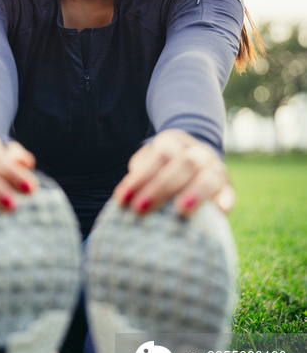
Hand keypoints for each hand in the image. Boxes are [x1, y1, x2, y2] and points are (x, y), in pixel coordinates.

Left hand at [113, 129, 234, 216]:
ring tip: (180, 210)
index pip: (159, 155)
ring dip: (195, 192)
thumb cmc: (160, 171)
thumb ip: (139, 176)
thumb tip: (125, 197)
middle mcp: (196, 152)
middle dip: (160, 187)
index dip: (141, 177)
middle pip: (183, 163)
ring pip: (208, 176)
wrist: (193, 164)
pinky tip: (219, 209)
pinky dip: (224, 200)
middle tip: (140, 208)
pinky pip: (228, 192)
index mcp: (172, 142)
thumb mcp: (147, 165)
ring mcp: (214, 168)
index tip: (123, 199)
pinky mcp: (226, 188)